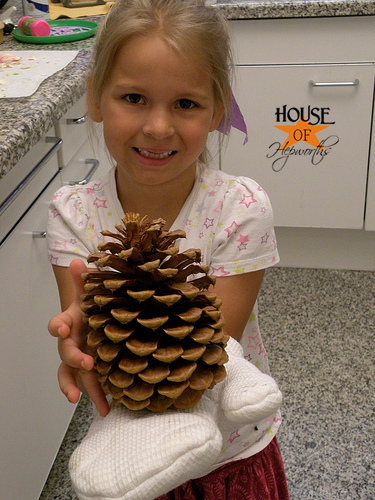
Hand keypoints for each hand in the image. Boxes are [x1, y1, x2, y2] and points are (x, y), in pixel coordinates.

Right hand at [48, 259, 109, 416]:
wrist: (95, 318)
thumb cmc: (92, 306)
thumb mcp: (90, 293)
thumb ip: (84, 280)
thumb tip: (78, 261)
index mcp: (71, 322)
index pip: (58, 324)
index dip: (58, 327)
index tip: (63, 328)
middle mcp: (71, 342)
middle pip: (65, 352)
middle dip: (74, 358)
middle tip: (87, 363)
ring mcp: (80, 358)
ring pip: (71, 375)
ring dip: (75, 388)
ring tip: (81, 400)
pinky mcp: (91, 370)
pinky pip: (89, 385)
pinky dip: (96, 397)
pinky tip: (106, 408)